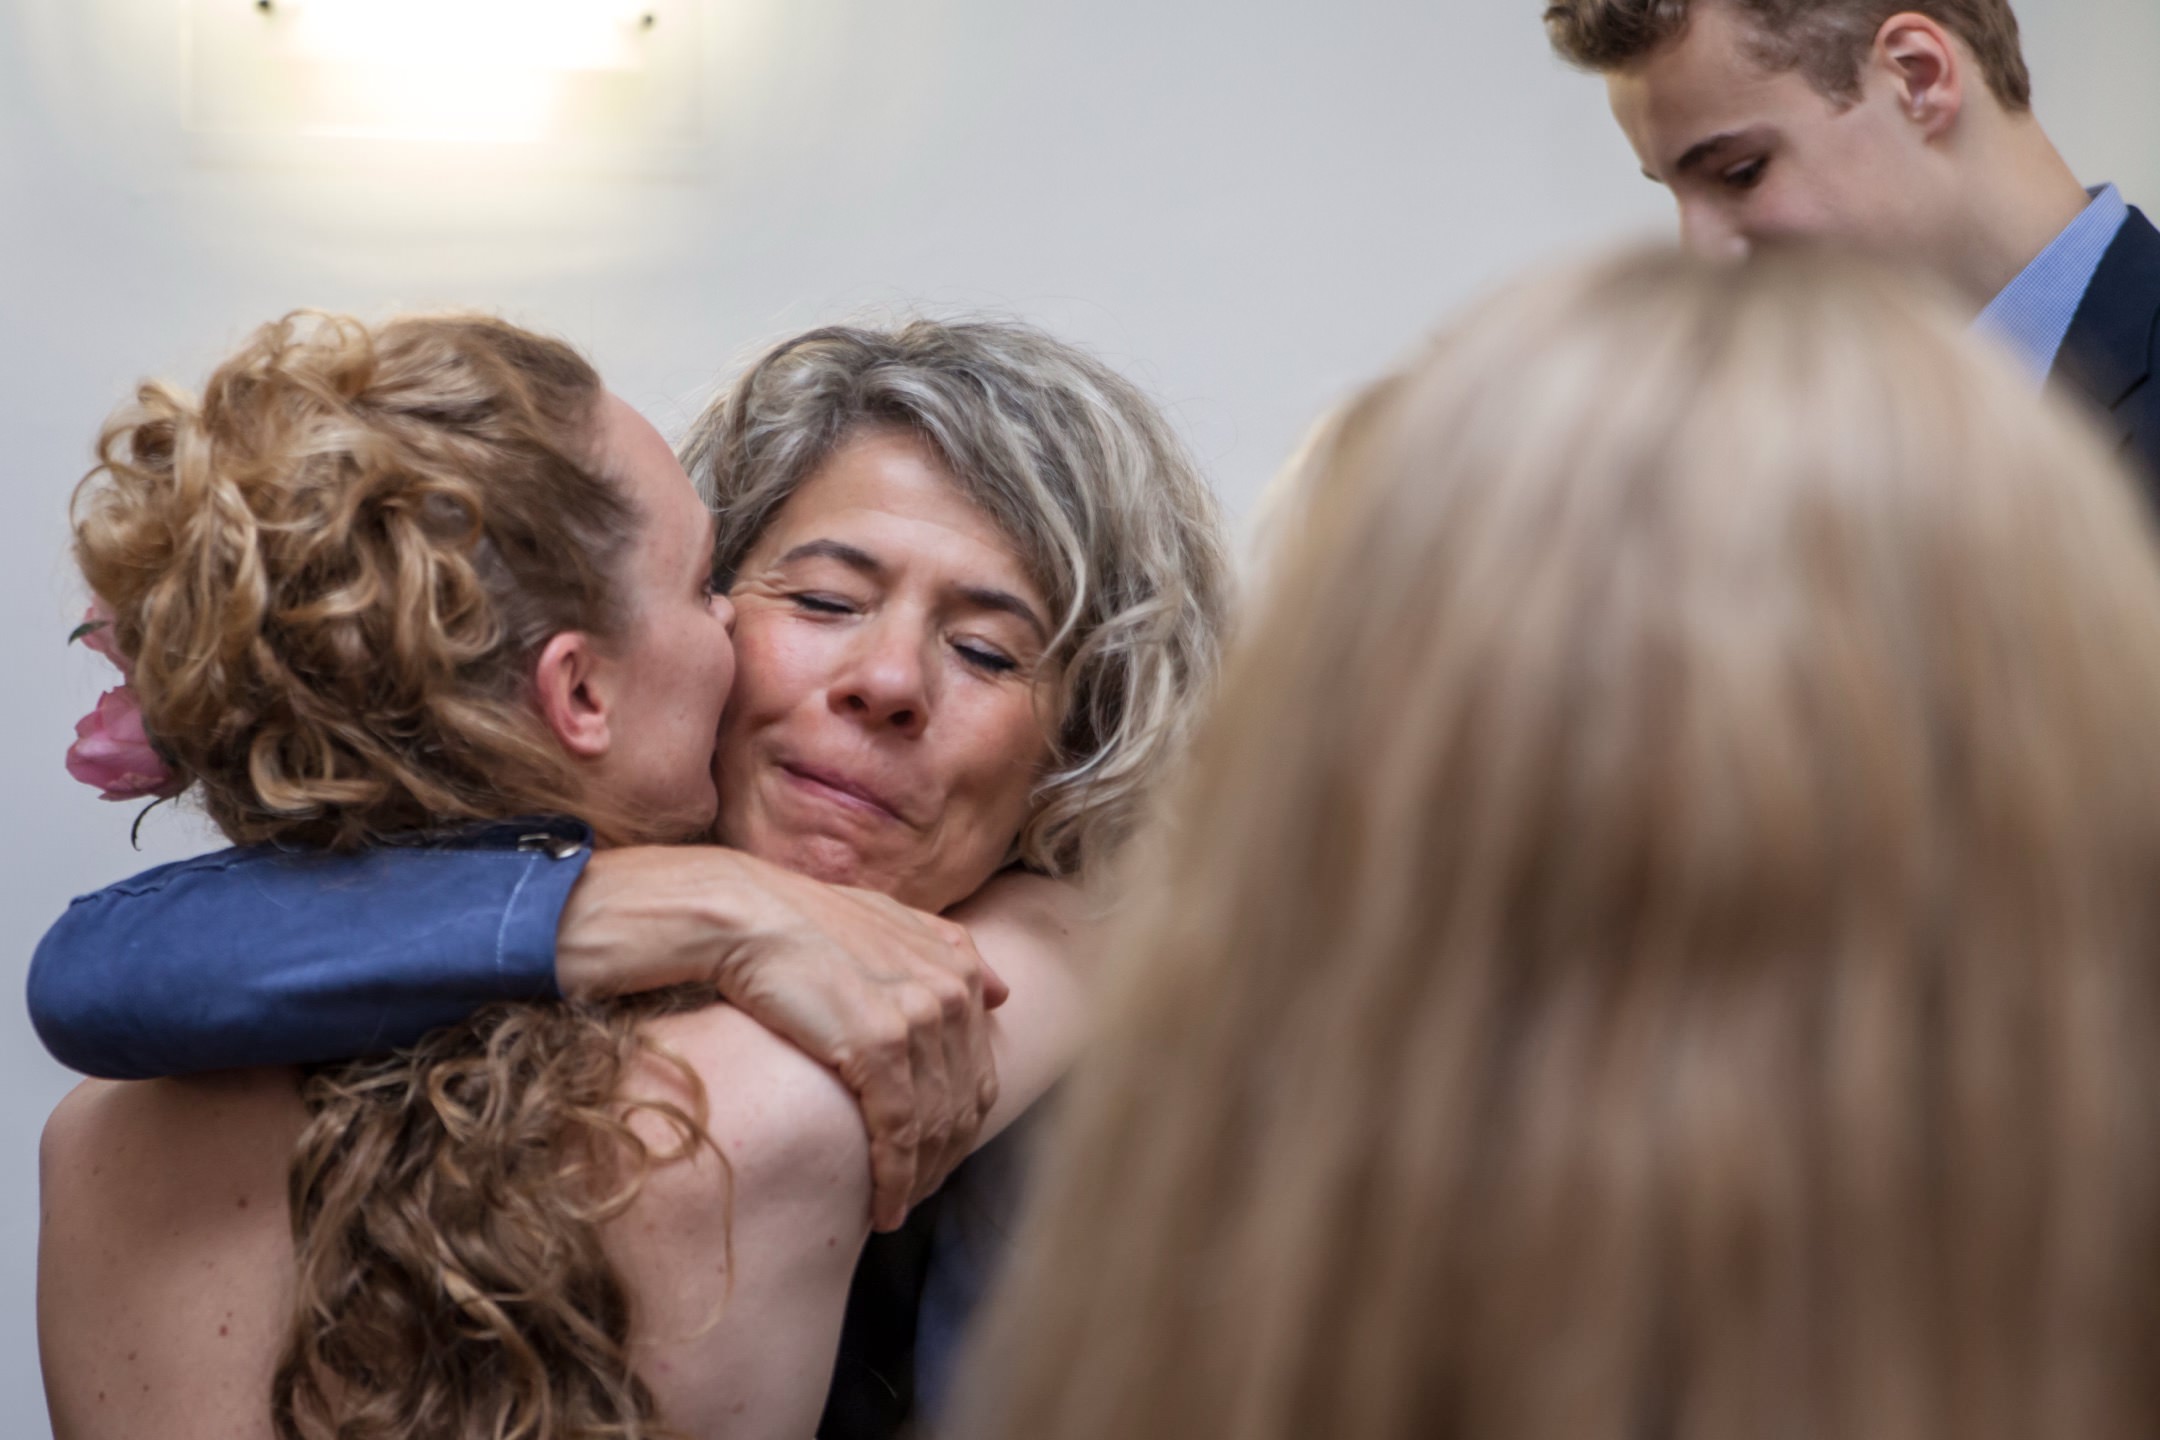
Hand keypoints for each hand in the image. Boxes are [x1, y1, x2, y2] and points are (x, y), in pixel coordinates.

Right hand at [714, 855, 1005, 1230]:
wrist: (746, 916)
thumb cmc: (804, 922)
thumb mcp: (890, 920)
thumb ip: (949, 951)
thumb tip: (1002, 992)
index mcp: (957, 970)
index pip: (978, 1073)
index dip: (960, 1127)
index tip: (936, 1161)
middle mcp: (949, 994)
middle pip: (962, 1105)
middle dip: (944, 1162)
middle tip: (918, 1197)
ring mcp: (917, 1019)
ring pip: (935, 1125)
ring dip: (921, 1180)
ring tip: (898, 1211)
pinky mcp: (877, 1046)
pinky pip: (899, 1131)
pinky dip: (895, 1178)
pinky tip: (883, 1207)